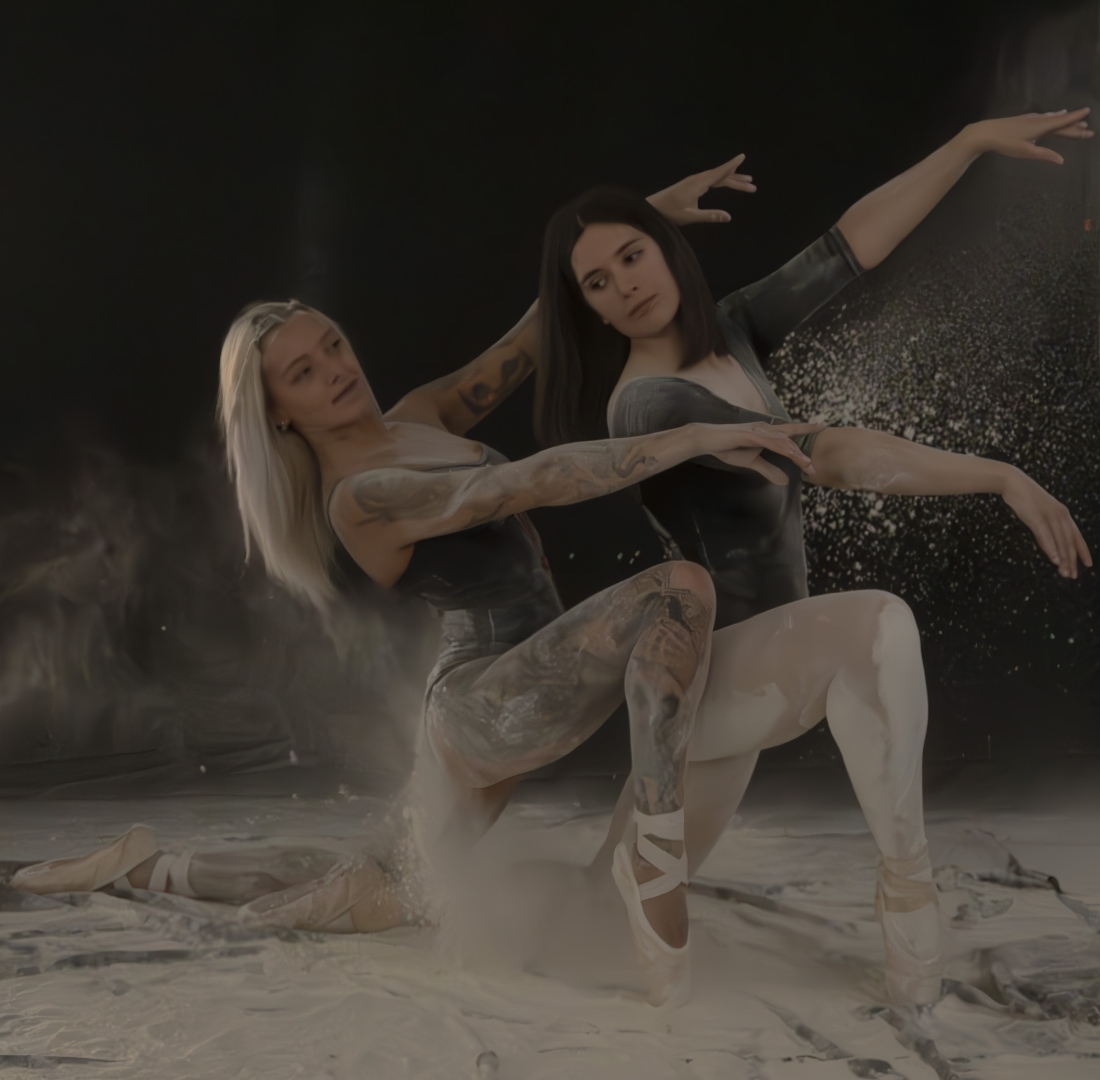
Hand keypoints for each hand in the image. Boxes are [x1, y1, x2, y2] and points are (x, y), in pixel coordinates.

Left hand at [646, 154, 756, 225]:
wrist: (653, 207)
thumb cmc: (670, 213)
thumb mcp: (690, 216)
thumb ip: (709, 216)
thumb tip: (729, 217)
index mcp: (698, 184)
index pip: (719, 173)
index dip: (732, 166)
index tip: (743, 156)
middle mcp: (698, 179)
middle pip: (721, 176)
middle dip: (738, 180)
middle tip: (753, 186)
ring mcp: (694, 181)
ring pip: (716, 177)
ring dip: (731, 179)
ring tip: (746, 182)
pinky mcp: (691, 184)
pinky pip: (710, 179)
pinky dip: (721, 180)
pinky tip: (725, 181)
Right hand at [697, 421, 823, 483]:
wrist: (707, 441)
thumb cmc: (727, 448)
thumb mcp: (751, 462)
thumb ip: (768, 469)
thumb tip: (785, 480)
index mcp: (767, 433)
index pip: (791, 432)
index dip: (807, 428)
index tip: (823, 427)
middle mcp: (765, 429)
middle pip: (790, 438)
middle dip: (803, 450)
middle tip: (814, 466)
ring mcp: (758, 431)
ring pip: (782, 441)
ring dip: (795, 453)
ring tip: (807, 464)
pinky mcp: (749, 435)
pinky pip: (768, 441)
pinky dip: (780, 447)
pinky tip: (789, 453)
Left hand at [962, 107, 1091, 164]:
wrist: (986, 133)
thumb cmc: (1006, 143)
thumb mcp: (1026, 152)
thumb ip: (1044, 155)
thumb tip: (1061, 160)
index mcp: (1042, 127)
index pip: (1063, 123)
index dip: (1076, 120)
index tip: (1088, 114)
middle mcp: (1039, 120)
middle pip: (1060, 122)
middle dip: (1074, 125)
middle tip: (1087, 128)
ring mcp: (1031, 118)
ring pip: (1051, 118)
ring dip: (1063, 119)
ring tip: (1073, 117)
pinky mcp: (1023, 119)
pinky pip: (1043, 116)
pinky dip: (1051, 116)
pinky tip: (1051, 115)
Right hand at [1001, 469, 1092, 577]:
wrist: (1013, 482)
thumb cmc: (1024, 497)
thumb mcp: (1039, 513)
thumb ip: (1046, 526)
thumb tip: (1049, 541)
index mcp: (1063, 514)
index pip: (1077, 536)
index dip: (1083, 551)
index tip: (1088, 565)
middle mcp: (1060, 515)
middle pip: (1069, 542)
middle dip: (1072, 560)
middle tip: (1072, 576)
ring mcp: (1049, 516)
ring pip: (1060, 541)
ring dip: (1064, 559)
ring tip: (1065, 572)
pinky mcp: (1037, 518)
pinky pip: (1046, 536)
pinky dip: (1051, 549)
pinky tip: (1055, 560)